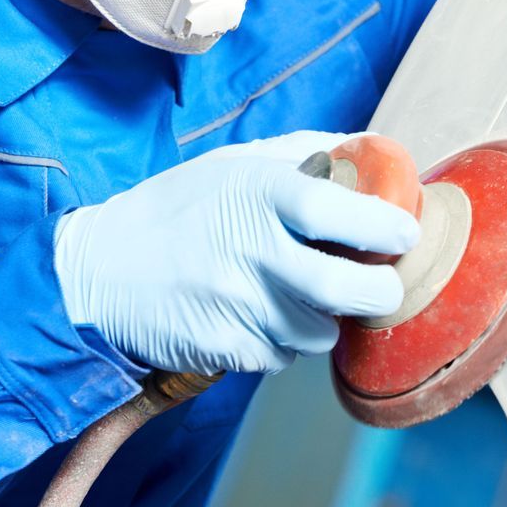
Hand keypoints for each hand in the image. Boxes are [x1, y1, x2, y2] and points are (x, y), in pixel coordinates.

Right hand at [53, 131, 416, 374]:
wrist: (100, 270)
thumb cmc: (176, 209)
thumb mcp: (233, 164)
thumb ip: (303, 154)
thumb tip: (370, 148)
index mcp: (257, 194)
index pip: (337, 210)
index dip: (382, 224)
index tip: (405, 230)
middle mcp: (251, 250)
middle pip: (344, 289)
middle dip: (379, 292)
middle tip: (382, 284)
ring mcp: (238, 305)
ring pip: (320, 332)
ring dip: (323, 320)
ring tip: (300, 296)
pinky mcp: (226, 348)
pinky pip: (282, 358)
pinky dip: (282, 342)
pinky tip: (258, 315)